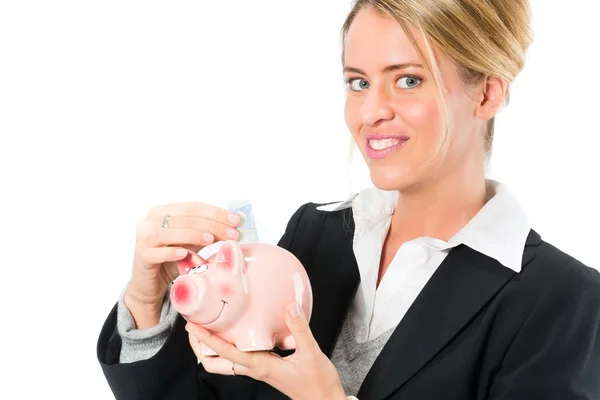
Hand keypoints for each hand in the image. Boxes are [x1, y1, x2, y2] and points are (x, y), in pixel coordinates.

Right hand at [125, 202, 240, 327]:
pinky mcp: (141, 256)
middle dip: (211, 224)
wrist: (151, 283)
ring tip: (210, 239)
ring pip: (169, 231)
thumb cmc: (173, 259)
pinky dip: (171, 252)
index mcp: (164, 211)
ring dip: (192, 234)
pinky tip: (184, 254)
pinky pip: (156, 252)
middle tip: (231, 234)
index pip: (193, 207)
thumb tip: (234, 226)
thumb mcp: (193, 242)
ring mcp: (143, 237)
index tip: (236, 221)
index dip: (216, 212)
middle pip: (185, 218)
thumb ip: (208, 232)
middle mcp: (151, 220)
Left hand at [185, 302, 346, 399]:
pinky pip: (238, 358)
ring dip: (211, 348)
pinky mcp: (265, 368)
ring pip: (225, 362)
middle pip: (215, 362)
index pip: (225, 352)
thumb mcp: (310, 353)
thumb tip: (290, 306)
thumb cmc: (317, 382)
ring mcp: (258, 369)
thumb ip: (299, 329)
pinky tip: (235, 333)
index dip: (206, 339)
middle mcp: (255, 368)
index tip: (192, 326)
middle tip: (192, 326)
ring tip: (206, 328)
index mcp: (260, 365)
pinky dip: (228, 347)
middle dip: (200, 346)